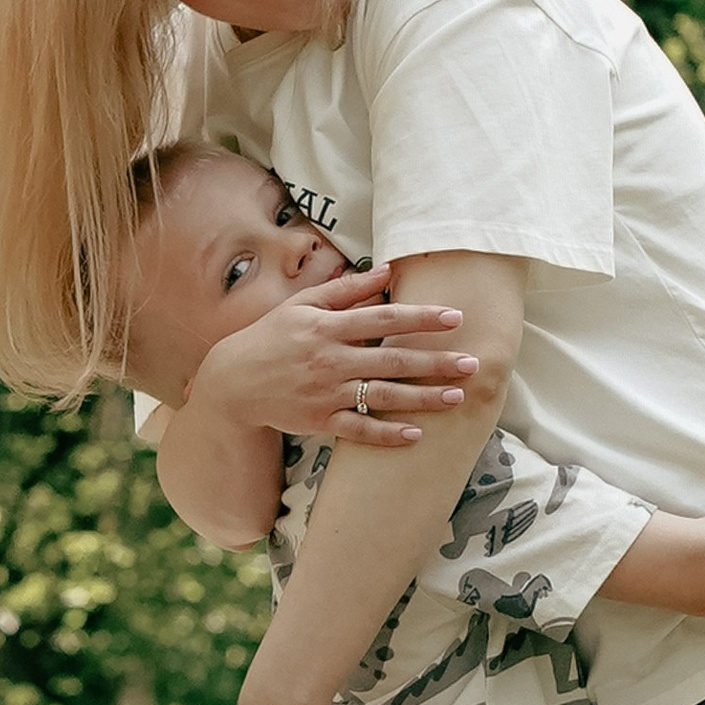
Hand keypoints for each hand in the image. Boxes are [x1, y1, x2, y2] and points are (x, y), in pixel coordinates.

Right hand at [196, 264, 478, 447]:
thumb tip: (387, 270)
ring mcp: (325, 392)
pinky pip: (360, 429)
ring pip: (382, 396)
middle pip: (392, 360)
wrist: (232, 382)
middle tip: (472, 363)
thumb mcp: (303, 305)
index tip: (455, 317)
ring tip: (457, 396)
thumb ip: (347, 290)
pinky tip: (416, 434)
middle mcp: (330, 359)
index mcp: (327, 326)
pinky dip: (387, 434)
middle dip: (435, 362)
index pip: (383, 318)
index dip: (421, 317)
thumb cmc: (270, 337)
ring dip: (423, 398)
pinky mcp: (320, 421)